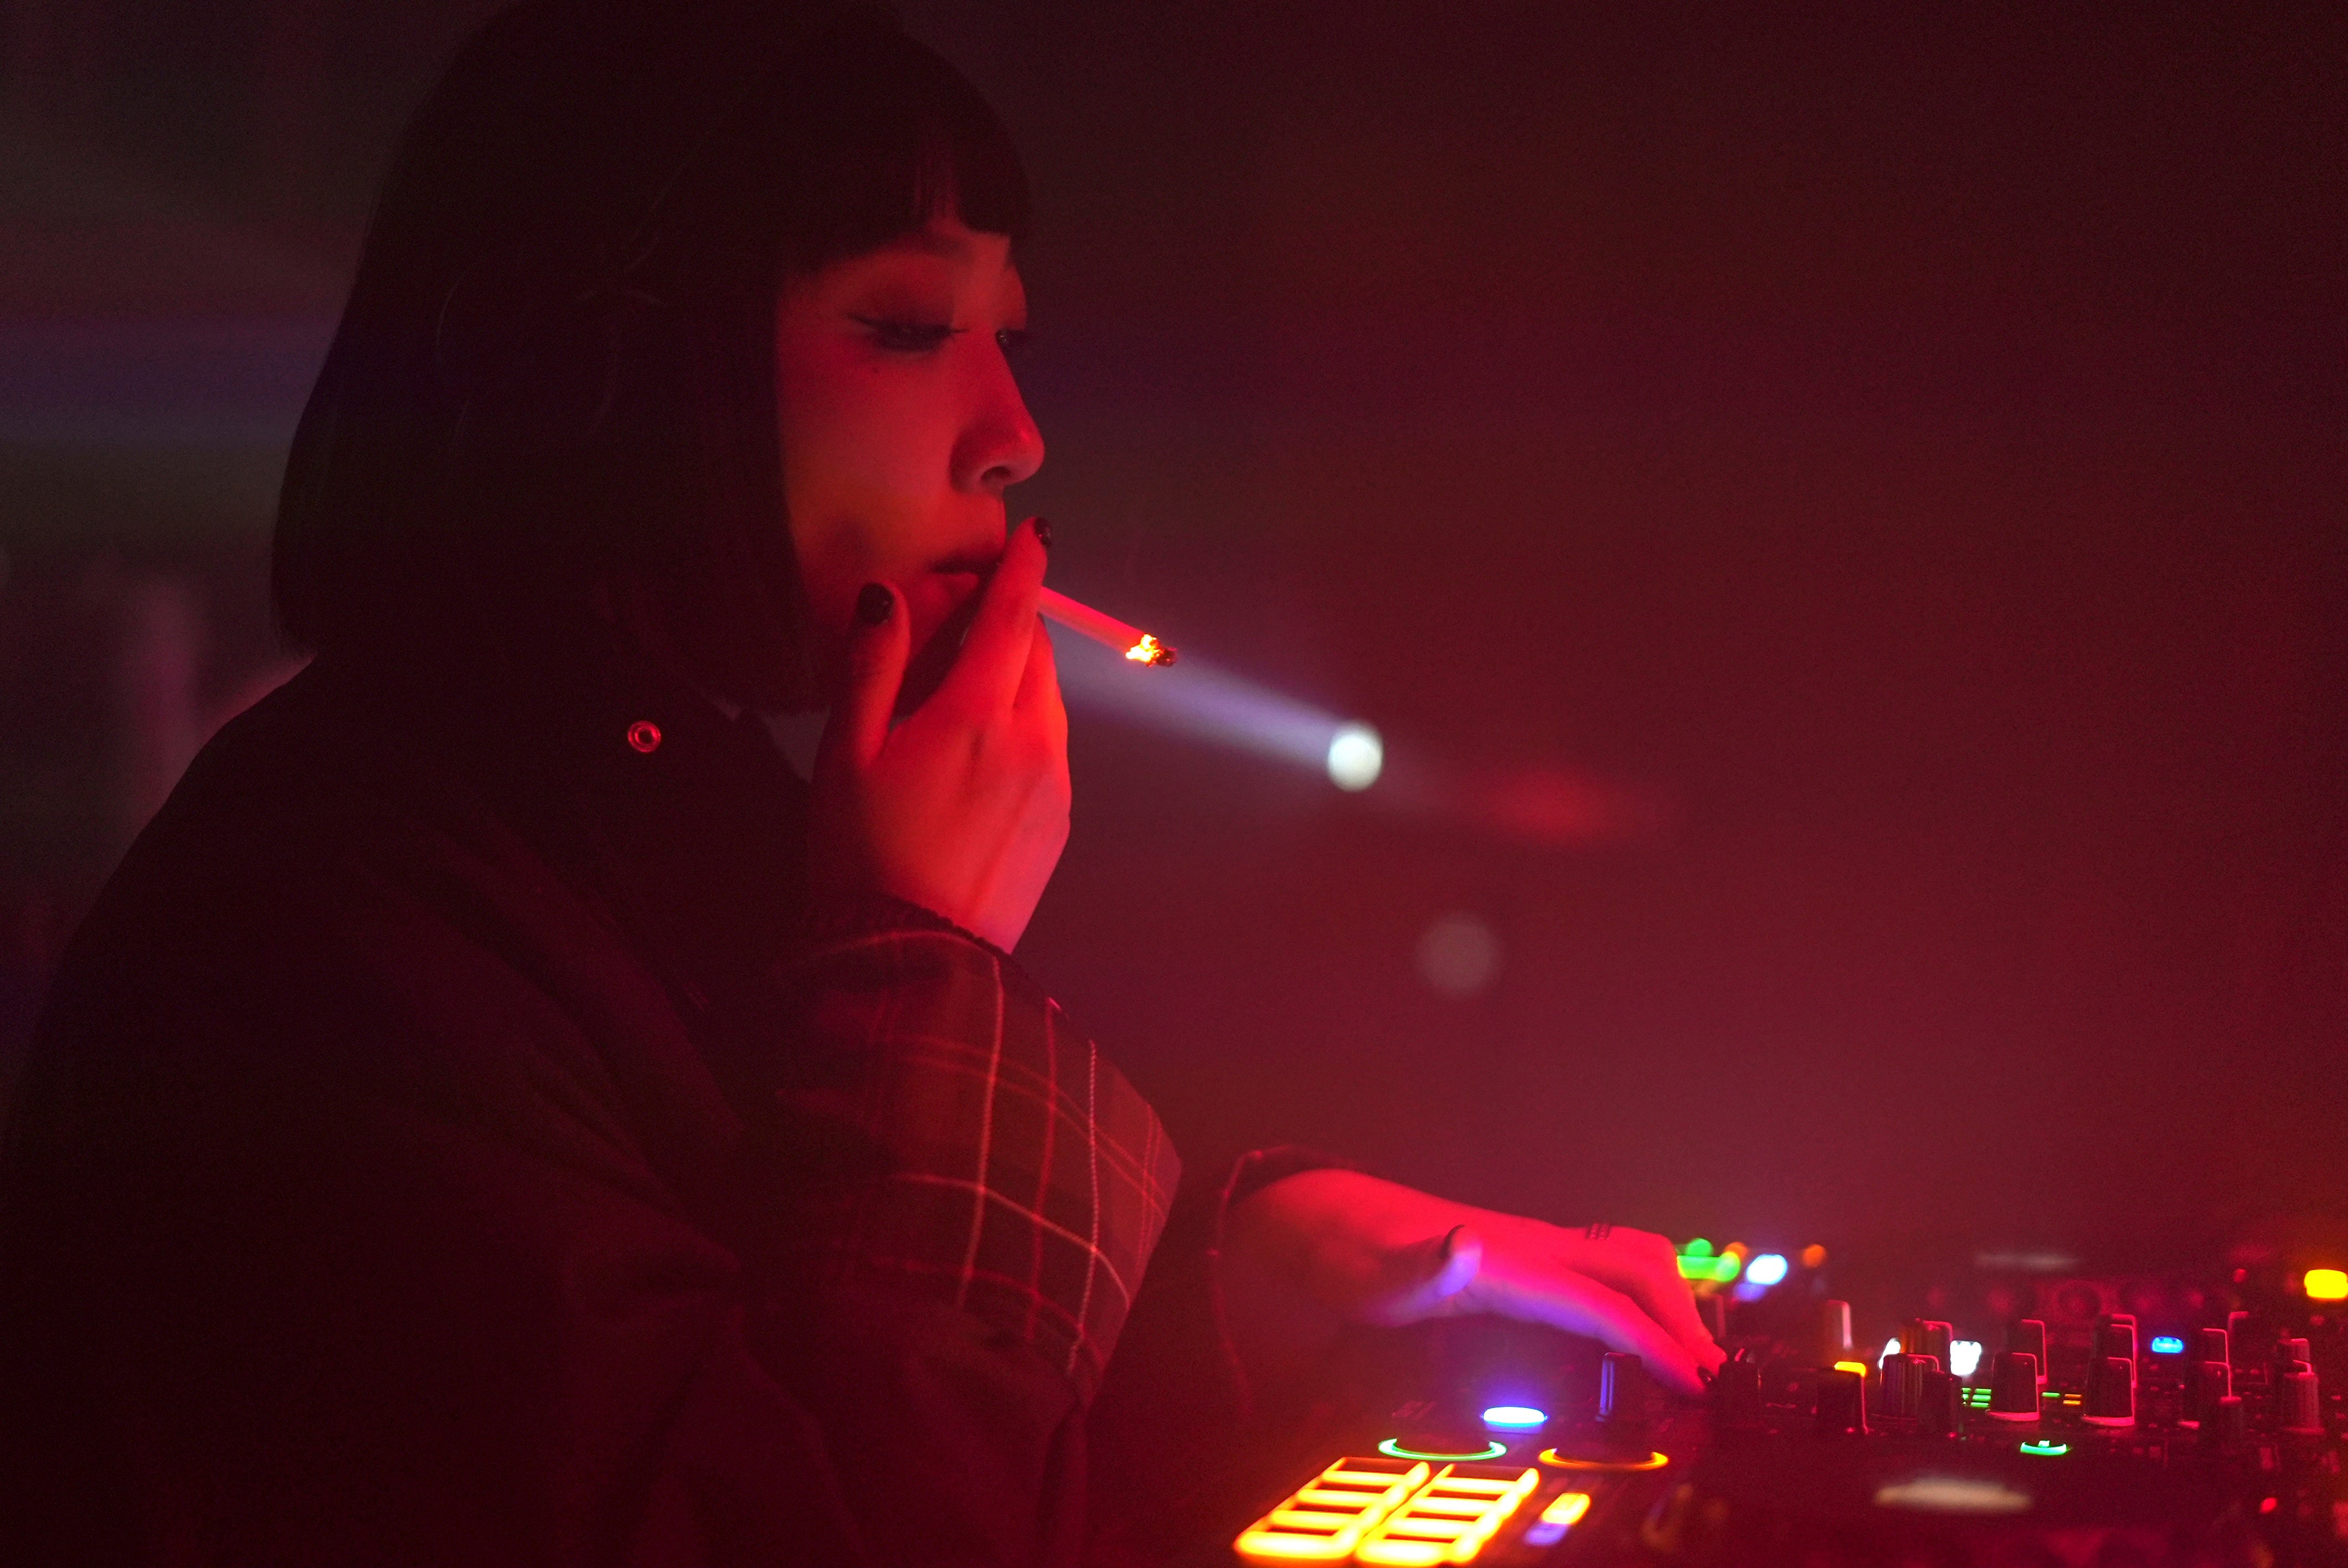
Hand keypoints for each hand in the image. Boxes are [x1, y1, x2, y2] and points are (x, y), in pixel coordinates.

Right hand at [808, 517, 1068, 951]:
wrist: (911, 962)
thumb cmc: (861, 856)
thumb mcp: (846, 755)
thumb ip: (872, 666)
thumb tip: (889, 594)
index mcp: (975, 715)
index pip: (1012, 617)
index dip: (1022, 569)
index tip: (1035, 534)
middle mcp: (1031, 742)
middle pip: (1035, 655)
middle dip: (1012, 623)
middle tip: (973, 617)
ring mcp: (1054, 786)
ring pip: (1048, 702)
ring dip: (1020, 677)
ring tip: (970, 687)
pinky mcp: (1059, 824)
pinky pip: (1051, 750)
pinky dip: (1026, 727)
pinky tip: (983, 753)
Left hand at [1225, 1169, 1724, 1396]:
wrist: (1333, 1216)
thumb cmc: (1355, 1254)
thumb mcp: (1379, 1276)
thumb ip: (1424, 1268)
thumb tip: (1466, 1244)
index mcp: (1510, 1260)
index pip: (1603, 1303)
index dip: (1653, 1342)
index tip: (1693, 1380)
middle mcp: (1533, 1244)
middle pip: (1637, 1267)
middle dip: (1684, 1317)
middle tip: (1713, 1375)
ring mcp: (1534, 1244)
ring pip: (1627, 1256)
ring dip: (1669, 1297)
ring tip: (1693, 1352)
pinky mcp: (1528, 1252)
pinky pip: (1604, 1265)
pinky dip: (1642, 1291)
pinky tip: (1643, 1323)